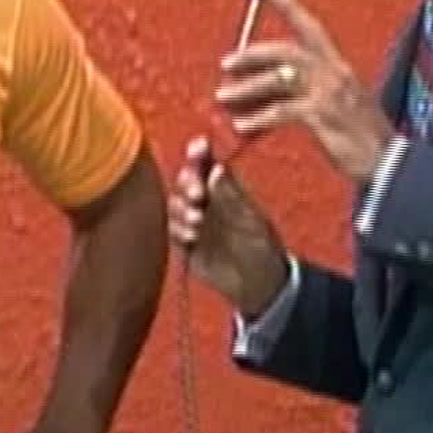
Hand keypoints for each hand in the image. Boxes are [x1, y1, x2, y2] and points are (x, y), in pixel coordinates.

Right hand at [167, 136, 290, 318]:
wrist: (257, 284)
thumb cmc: (261, 246)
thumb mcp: (251, 220)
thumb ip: (231, 196)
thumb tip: (215, 169)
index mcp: (224, 188)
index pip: (207, 163)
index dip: (199, 152)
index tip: (198, 148)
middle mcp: (206, 200)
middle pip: (186, 181)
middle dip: (188, 183)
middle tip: (197, 195)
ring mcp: (193, 220)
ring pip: (175, 204)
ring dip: (181, 208)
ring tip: (197, 220)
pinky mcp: (184, 242)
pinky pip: (171, 230)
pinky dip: (177, 230)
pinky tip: (191, 237)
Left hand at [215, 0, 395, 183]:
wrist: (390, 163)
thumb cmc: (363, 138)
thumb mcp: (341, 105)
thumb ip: (314, 91)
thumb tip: (275, 91)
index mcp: (339, 67)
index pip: (311, 27)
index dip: (289, 6)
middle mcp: (335, 72)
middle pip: (286, 49)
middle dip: (252, 53)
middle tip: (226, 62)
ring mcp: (329, 92)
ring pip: (278, 78)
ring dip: (246, 87)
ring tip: (223, 97)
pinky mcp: (323, 115)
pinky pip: (281, 111)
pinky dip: (257, 118)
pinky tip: (241, 126)